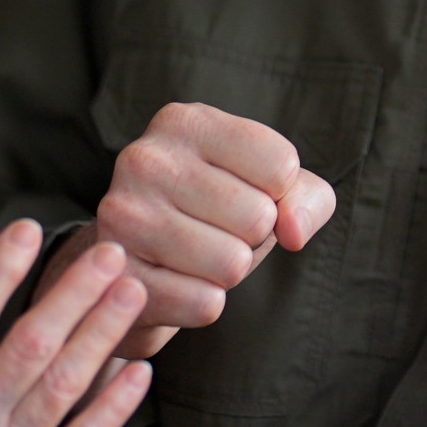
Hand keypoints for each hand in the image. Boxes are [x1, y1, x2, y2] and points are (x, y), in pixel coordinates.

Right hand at [50, 102, 335, 357]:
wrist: (136, 263)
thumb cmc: (215, 214)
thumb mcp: (269, 187)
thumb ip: (307, 198)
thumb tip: (292, 231)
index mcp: (184, 122)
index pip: (282, 166)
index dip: (278, 195)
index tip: (245, 194)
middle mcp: (146, 158)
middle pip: (259, 218)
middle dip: (252, 237)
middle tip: (218, 231)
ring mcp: (124, 216)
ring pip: (232, 264)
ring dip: (229, 272)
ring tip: (197, 255)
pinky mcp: (120, 274)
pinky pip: (203, 304)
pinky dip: (204, 303)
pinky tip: (178, 284)